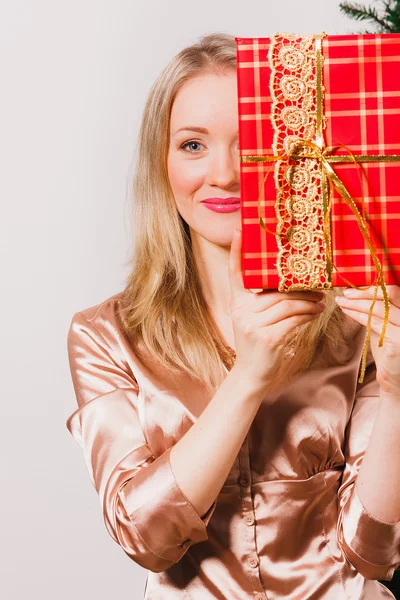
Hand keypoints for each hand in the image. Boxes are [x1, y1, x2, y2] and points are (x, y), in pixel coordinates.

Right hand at [228, 229, 325, 393]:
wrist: (252, 375)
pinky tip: (316, 313)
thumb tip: (293, 285)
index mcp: (237, 304)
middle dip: (300, 288)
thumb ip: (264, 303)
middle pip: (275, 291)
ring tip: (321, 302)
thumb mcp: (254, 321)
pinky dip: (308, 315)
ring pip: (288, 304)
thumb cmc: (257, 344)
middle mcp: (241, 312)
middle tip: (318, 287)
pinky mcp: (268, 338)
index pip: (235, 274)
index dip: (236, 252)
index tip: (239, 230)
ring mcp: (253, 325)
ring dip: (309, 302)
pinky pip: (294, 319)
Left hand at [335, 285, 399, 395]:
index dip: (373, 286)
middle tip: (346, 292)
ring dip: (356, 303)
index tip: (355, 286)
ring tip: (341, 301)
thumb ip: (377, 310)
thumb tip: (357, 292)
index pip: (395, 290)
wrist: (396, 379)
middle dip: (365, 291)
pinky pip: (375, 322)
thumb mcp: (384, 325)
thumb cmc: (389, 351)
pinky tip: (346, 311)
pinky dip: (358, 315)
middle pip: (390, 294)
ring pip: (380, 307)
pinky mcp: (399, 340)